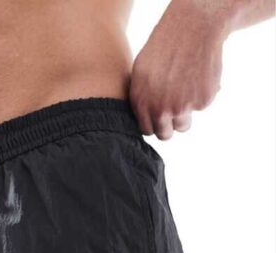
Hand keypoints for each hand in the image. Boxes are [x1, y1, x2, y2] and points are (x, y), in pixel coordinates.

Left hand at [130, 0, 228, 139]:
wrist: (193, 28)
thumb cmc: (165, 47)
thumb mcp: (141, 72)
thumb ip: (142, 99)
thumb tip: (146, 122)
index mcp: (141, 101)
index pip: (146, 130)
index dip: (154, 125)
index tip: (159, 119)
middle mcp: (159, 108)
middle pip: (165, 134)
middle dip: (170, 127)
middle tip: (174, 113)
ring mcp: (181, 107)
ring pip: (183, 126)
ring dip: (186, 114)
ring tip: (186, 88)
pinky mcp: (201, 102)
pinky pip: (200, 108)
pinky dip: (201, 96)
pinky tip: (198, 76)